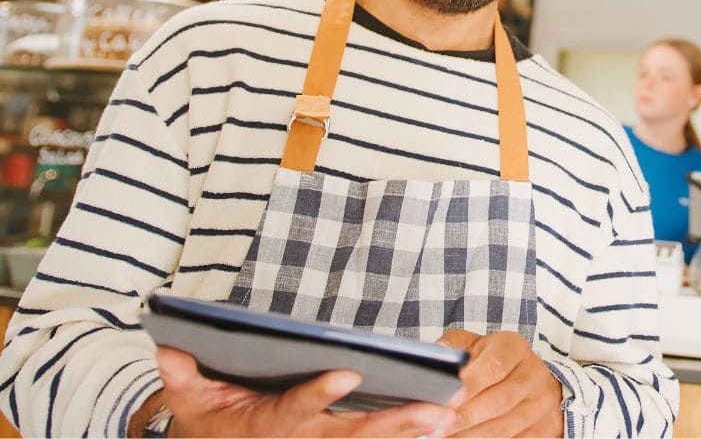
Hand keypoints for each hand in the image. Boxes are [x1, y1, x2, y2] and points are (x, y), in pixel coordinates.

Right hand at [155, 346, 459, 436]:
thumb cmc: (209, 422)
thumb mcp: (189, 401)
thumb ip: (183, 377)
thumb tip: (169, 350)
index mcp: (266, 426)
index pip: (295, 409)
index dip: (320, 393)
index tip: (349, 372)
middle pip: (351, 435)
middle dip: (394, 424)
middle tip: (436, 410)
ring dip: (411, 431)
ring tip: (450, 416)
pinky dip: (406, 436)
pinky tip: (442, 425)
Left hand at [436, 329, 563, 437]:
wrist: (529, 379)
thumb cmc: (491, 360)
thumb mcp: (473, 345)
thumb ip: (452, 348)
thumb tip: (434, 359)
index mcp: (514, 347)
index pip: (494, 366)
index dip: (470, 385)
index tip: (445, 399)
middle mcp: (533, 373)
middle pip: (500, 400)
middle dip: (465, 417)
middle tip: (437, 427)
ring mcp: (542, 403)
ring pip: (505, 426)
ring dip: (471, 435)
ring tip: (444, 436)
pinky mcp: (543, 428)